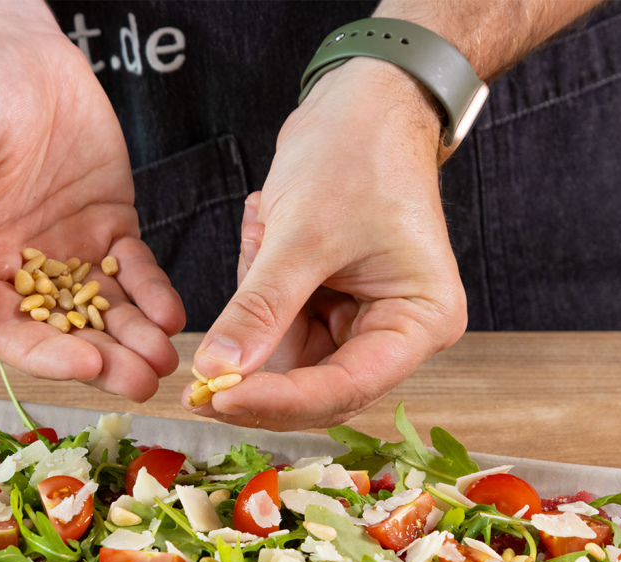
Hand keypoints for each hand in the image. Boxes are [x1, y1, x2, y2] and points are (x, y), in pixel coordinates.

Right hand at [0, 1, 183, 400]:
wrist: (18, 48)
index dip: (45, 356)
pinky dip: (154, 294)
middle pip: (65, 334)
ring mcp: (70, 252)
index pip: (7, 331)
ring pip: (106, 312)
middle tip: (142, 380)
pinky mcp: (110, 228)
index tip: (84, 366)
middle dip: (104, 361)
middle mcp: (23, 270)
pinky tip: (171, 312)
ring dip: (134, 339)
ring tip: (165, 358)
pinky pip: (136, 271)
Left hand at [185, 59, 466, 428]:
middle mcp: (399, 332)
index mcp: (421, 320)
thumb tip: (216, 370)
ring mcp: (364, 321)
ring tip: (264, 230)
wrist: (364, 102)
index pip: (347, 387)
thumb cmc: (356, 154)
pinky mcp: (333, 306)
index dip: (280, 400)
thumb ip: (261, 307)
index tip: (217, 397)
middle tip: (199, 369)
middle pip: (318, 386)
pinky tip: (266, 229)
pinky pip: (280, 326)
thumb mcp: (303, 234)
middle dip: (258, 371)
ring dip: (257, 312)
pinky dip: (257, 292)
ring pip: (290, 358)